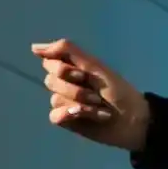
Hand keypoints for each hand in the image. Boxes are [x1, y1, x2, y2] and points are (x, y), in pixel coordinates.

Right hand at [31, 37, 148, 150]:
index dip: (63, 68)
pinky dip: (73, 114)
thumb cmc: (118, 90)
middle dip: (75, 88)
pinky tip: (91, 116)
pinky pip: (55, 115)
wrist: (133, 118)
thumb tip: (34, 47)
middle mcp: (66, 84)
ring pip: (55, 98)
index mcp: (72, 68)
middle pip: (50, 80)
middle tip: (97, 94)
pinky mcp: (67, 120)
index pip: (50, 62)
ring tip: (100, 106)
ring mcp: (65, 103)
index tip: (83, 73)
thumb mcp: (94, 65)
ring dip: (80, 102)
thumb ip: (66, 51)